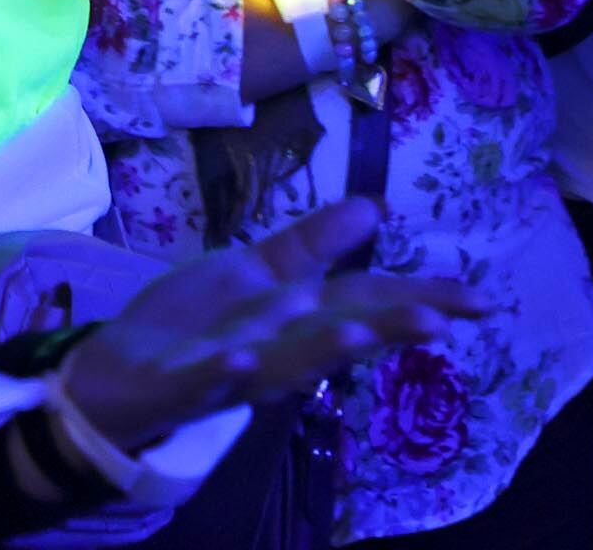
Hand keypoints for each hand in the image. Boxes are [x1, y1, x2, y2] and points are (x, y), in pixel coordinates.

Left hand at [56, 199, 478, 448]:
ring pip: (284, 362)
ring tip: (362, 332)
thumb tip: (373, 208)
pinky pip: (206, 380)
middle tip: (443, 319)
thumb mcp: (250, 272)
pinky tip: (245, 358)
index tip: (479, 299)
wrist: (112, 375)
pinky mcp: (180, 384)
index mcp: (292, 319)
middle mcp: (275, 348)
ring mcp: (229, 370)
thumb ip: (308, 247)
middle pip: (336, 335)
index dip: (418, 298)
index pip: (364, 302)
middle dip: (386, 327)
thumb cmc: (190, 325)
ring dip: (322, 350)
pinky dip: (226, 371)